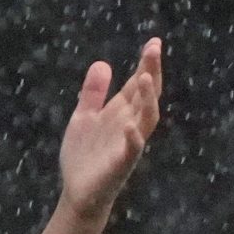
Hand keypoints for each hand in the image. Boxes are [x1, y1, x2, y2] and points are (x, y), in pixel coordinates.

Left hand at [59, 36, 162, 223]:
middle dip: (151, 72)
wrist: (78, 192)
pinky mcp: (121, 164)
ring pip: (146, 119)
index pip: (137, 84)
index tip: (154, 42)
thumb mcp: (84, 117)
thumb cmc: (84, 156)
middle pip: (146, 95)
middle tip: (155, 49)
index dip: (146, 64)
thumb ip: (93, 93)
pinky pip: (131, 150)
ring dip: (146, 100)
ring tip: (144, 78)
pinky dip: (133, 139)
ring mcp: (127, 144)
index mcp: (120, 112)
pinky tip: (130, 127)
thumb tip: (102, 63)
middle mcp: (129, 124)